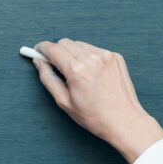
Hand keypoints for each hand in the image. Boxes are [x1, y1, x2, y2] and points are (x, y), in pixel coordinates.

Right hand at [32, 38, 162, 163]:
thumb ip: (48, 78)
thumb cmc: (94, 116)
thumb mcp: (64, 101)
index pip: (52, 48)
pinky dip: (87, 56)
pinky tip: (90, 72)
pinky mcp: (115, 57)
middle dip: (56, 51)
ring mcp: (105, 55)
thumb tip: (39, 62)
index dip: (42, 48)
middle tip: (55, 65)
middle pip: (65, 43)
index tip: (37, 51)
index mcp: (76, 70)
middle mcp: (91, 58)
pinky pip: (94, 49)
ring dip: (72, 53)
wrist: (125, 121)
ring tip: (76, 72)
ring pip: (79, 44)